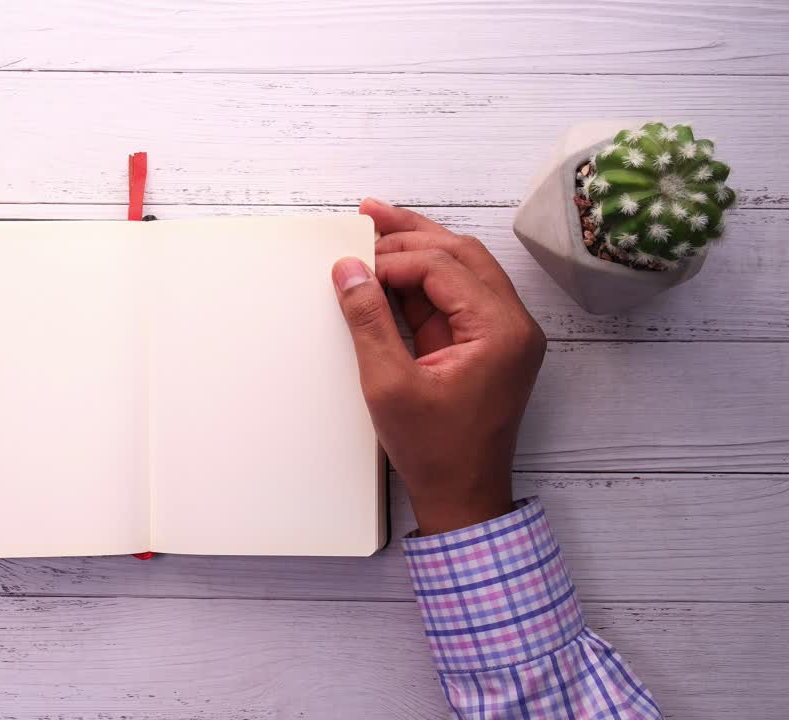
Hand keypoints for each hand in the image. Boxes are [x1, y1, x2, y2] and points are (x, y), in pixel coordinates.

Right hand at [333, 199, 545, 535]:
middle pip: (462, 254)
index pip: (445, 267)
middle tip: (368, 214)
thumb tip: (349, 271)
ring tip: (377, 227)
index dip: (395, 258)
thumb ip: (370, 322)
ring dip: (420, 249)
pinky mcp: (487, 345)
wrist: (464, 497)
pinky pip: (456, 297)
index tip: (353, 263)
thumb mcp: (390, 386)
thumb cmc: (435, 452)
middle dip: (412, 234)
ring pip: (462, 269)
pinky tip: (390, 270)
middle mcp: (513, 324)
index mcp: (500, 331)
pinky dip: (423, 281)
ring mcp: (503, 334)